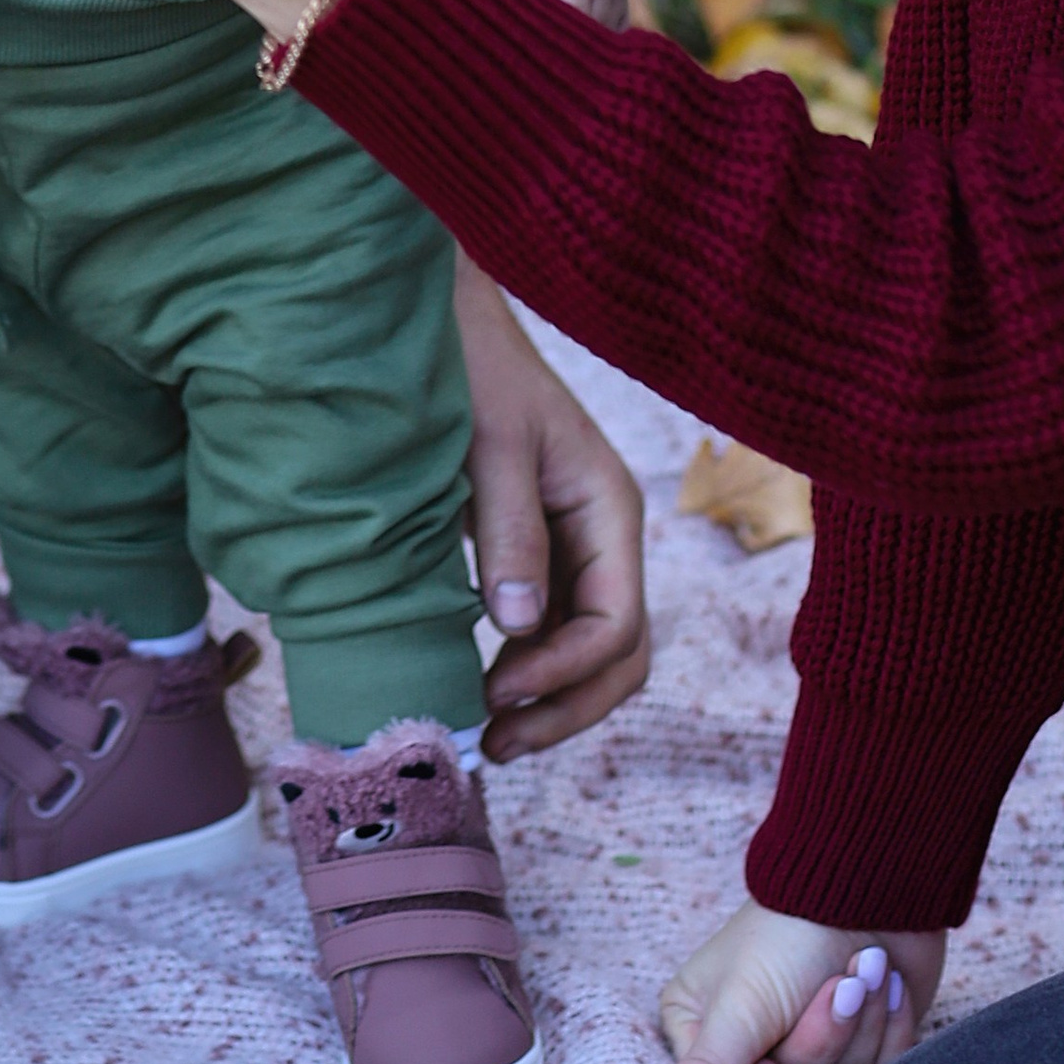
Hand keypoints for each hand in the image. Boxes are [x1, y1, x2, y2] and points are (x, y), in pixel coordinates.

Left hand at [451, 263, 650, 756]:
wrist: (444, 323)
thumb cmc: (472, 369)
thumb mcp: (491, 444)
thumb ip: (510, 530)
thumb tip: (518, 627)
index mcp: (609, 509)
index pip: (616, 624)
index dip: (565, 671)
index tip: (499, 688)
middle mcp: (605, 536)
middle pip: (618, 655)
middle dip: (567, 706)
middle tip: (498, 740)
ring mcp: (576, 546)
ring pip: (589, 651)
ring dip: (550, 700)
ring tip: (490, 733)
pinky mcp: (539, 550)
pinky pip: (553, 629)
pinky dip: (529, 669)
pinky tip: (484, 688)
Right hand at [654, 903, 944, 1063]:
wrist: (871, 884)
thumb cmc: (789, 932)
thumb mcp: (739, 1006)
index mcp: (701, 1024)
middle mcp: (752, 1038)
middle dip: (826, 1037)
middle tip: (837, 983)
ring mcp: (809, 1039)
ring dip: (861, 1023)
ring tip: (864, 965)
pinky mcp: (860, 1040)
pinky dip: (889, 1028)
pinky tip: (886, 983)